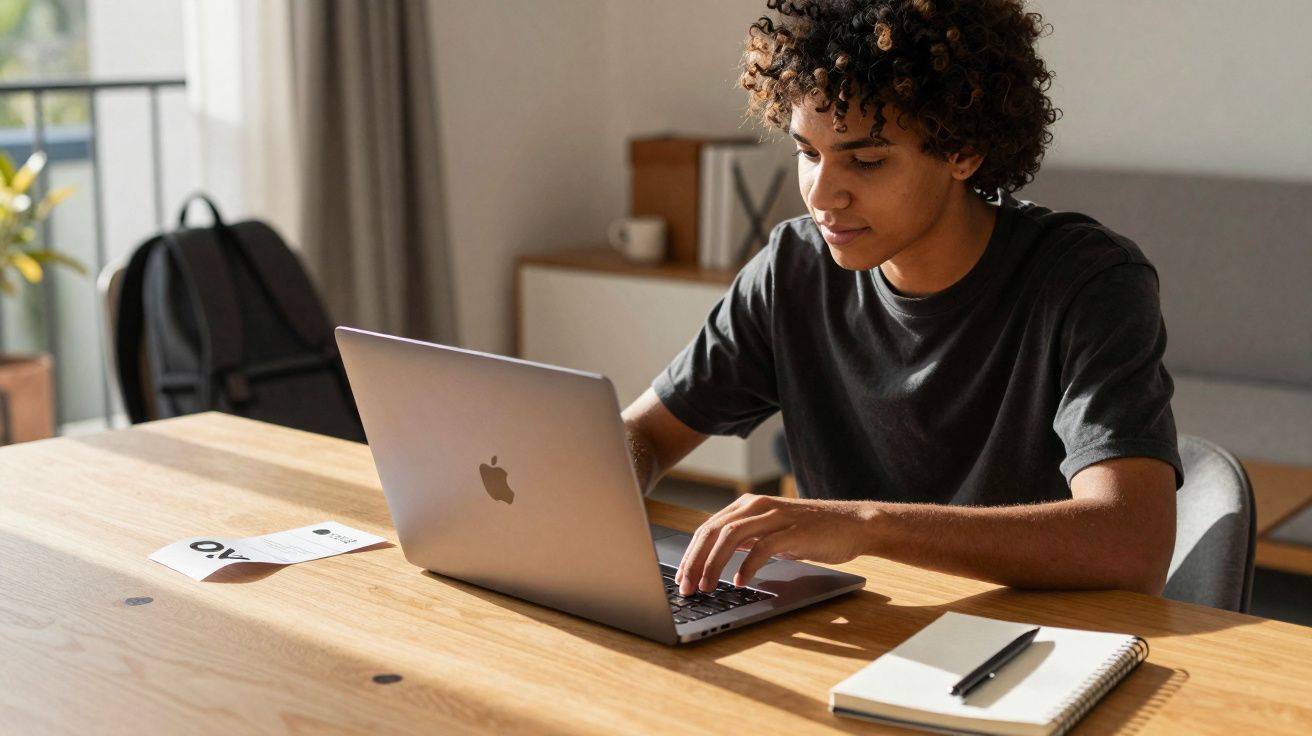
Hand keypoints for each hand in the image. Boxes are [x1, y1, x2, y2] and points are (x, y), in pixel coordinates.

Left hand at [674, 493, 874, 594]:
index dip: (690, 554)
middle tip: (686, 587)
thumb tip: (715, 560)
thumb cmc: (812, 532)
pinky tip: (741, 581)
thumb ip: (746, 540)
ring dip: (714, 564)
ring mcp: (776, 516)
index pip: (708, 529)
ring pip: (732, 536)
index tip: (680, 578)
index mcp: (747, 506)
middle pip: (713, 531)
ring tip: (707, 586)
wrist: (854, 524)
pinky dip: (748, 565)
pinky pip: (763, 547)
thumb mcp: (771, 532)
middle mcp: (757, 506)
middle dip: (695, 561)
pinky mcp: (794, 530)